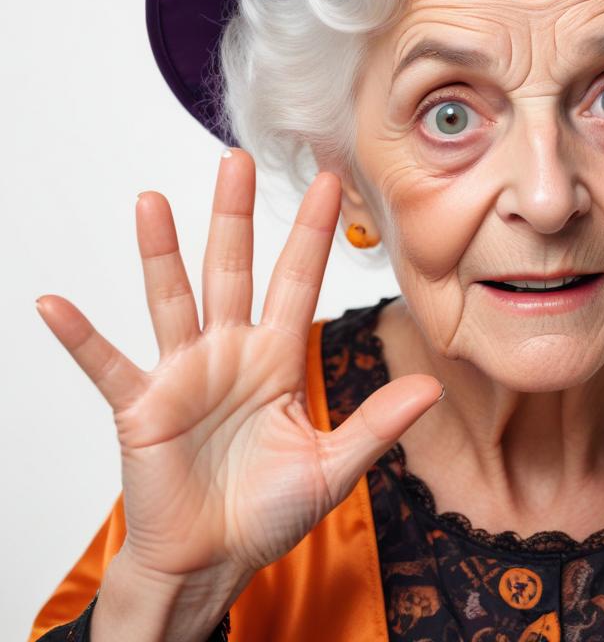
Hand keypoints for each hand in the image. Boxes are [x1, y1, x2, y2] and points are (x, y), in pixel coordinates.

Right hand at [35, 148, 443, 581]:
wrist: (212, 562)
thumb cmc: (268, 512)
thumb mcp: (331, 466)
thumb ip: (376, 424)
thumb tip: (431, 389)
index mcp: (276, 358)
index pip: (298, 280)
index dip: (313, 233)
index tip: (330, 183)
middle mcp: (229, 352)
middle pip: (233, 269)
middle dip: (235, 216)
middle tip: (237, 160)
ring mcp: (183, 374)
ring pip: (172, 299)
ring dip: (160, 252)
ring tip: (152, 202)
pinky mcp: (142, 407)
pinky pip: (106, 366)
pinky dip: (81, 338)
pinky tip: (54, 305)